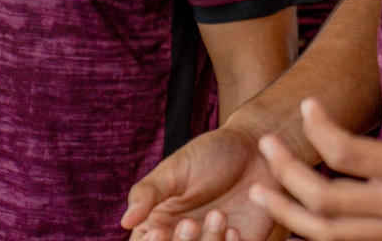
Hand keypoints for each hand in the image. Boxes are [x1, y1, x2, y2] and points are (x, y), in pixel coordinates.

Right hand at [123, 125, 279, 240]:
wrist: (256, 149)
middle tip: (191, 222)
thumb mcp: (176, 168)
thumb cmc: (210, 154)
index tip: (160, 230)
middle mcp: (184, 240)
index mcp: (159, 224)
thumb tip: (125, 220)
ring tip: (219, 215)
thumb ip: (149, 193)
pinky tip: (235, 228)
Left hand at [248, 63, 381, 240]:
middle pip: (324, 199)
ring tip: (262, 190)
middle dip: (288, 171)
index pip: (347, 152)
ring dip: (288, 212)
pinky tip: (293, 214)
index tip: (307, 104)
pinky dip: (312, 232)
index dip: (319, 127)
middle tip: (268, 144)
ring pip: (327, 234)